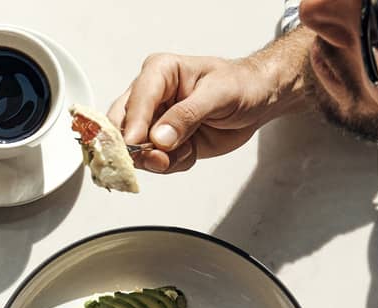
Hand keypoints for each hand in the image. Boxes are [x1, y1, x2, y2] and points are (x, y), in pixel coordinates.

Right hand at [107, 53, 284, 173]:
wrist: (256, 101)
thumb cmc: (240, 86)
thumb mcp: (219, 94)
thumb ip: (187, 115)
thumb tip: (159, 138)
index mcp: (159, 72)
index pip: (137, 100)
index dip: (133, 125)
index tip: (133, 145)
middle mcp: (148, 96)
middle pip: (121, 127)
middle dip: (138, 148)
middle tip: (159, 160)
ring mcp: (151, 122)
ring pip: (134, 149)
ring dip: (157, 160)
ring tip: (185, 153)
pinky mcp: (159, 143)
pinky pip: (152, 163)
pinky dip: (171, 164)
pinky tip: (189, 152)